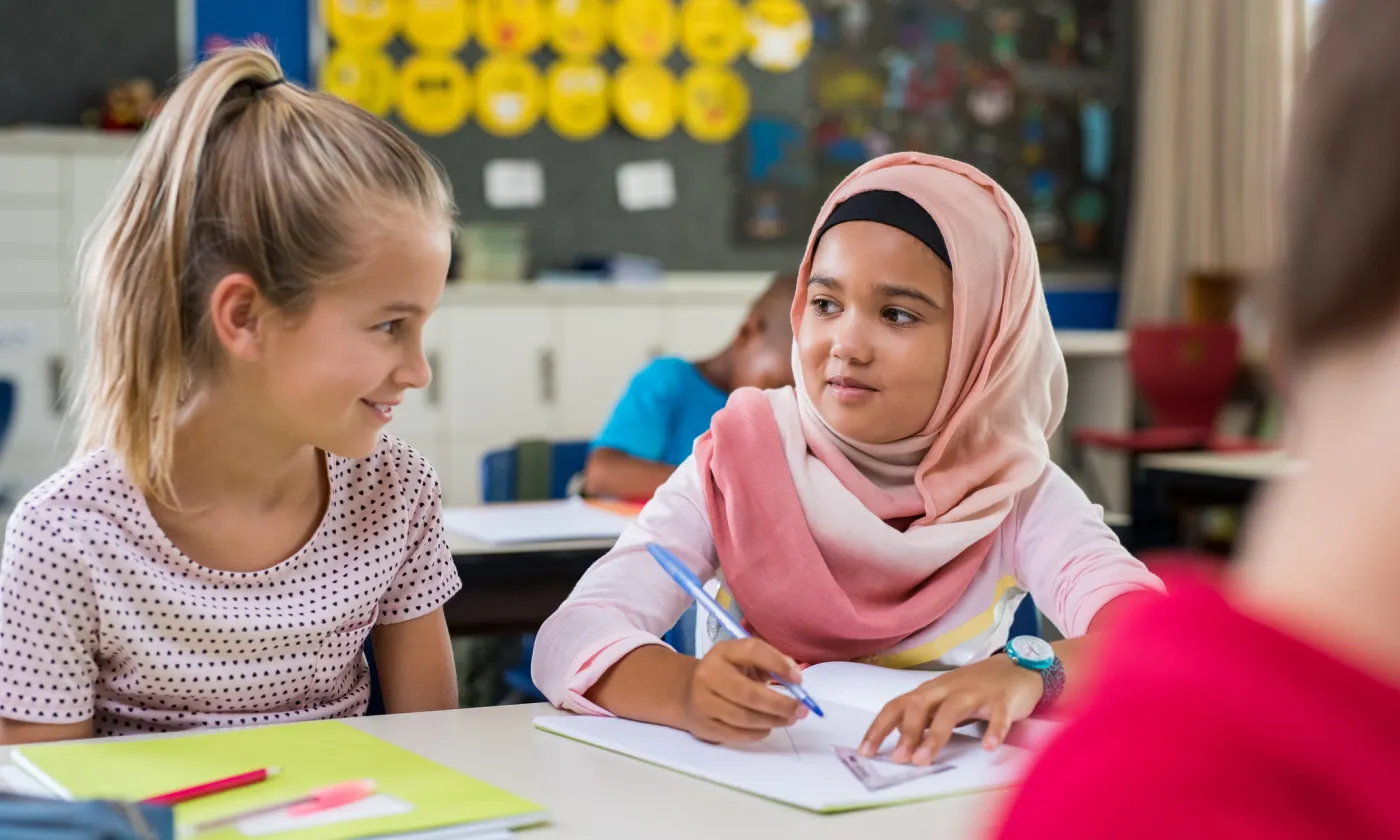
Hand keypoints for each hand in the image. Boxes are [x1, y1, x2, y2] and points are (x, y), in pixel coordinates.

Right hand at [680, 638, 807, 743]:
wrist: (687, 693)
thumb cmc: (728, 674)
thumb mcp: (745, 660)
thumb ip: (771, 663)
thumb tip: (796, 678)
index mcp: (723, 652)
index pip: (752, 650)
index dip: (777, 663)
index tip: (798, 679)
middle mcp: (709, 674)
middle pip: (748, 693)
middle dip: (780, 704)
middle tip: (801, 710)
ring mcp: (703, 702)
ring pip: (744, 717)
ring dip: (772, 721)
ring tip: (789, 719)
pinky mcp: (704, 725)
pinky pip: (736, 734)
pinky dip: (757, 733)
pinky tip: (768, 727)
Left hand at [860, 655, 1042, 764]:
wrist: (1018, 667)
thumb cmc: (975, 688)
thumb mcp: (944, 700)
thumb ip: (924, 718)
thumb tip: (896, 742)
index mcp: (930, 691)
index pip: (896, 706)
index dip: (879, 728)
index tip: (864, 751)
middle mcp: (948, 689)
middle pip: (919, 706)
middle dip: (906, 733)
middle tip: (897, 759)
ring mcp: (975, 692)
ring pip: (951, 711)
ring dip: (935, 736)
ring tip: (923, 759)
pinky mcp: (1003, 700)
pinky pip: (998, 716)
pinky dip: (993, 731)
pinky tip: (988, 747)